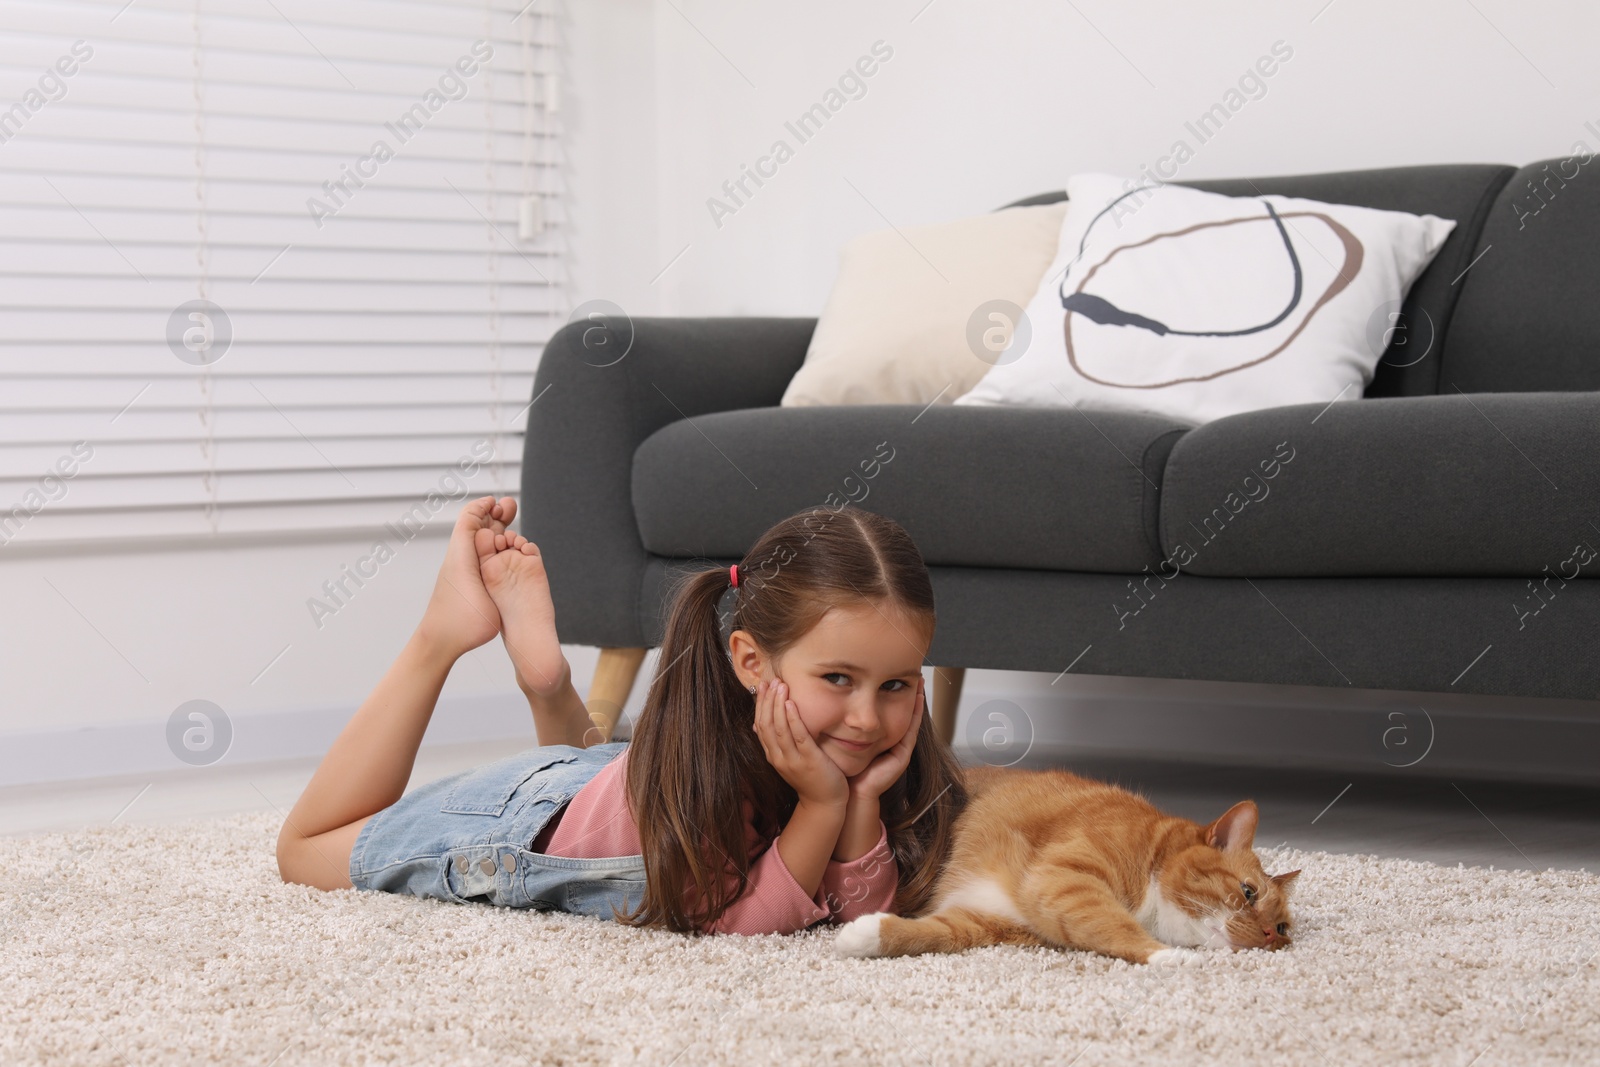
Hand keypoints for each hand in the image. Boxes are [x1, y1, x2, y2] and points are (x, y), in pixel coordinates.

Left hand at [417, 496, 513, 659]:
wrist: (443, 642)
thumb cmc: (460, 617)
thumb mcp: (467, 573)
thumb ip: (473, 542)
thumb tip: (485, 523)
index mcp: (463, 553)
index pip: (469, 519)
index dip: (483, 506)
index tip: (498, 502)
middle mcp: (464, 558)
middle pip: (478, 527)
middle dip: (494, 514)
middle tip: (510, 507)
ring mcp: (467, 572)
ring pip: (482, 542)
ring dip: (497, 529)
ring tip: (512, 523)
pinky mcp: (471, 584)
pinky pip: (485, 558)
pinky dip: (496, 548)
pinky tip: (509, 551)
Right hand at [752, 679, 847, 808]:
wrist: (824, 803)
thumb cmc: (811, 778)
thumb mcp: (790, 760)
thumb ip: (778, 744)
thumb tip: (762, 725)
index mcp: (773, 756)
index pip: (760, 726)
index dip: (760, 705)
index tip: (762, 686)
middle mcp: (778, 757)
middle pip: (766, 724)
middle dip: (767, 700)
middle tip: (771, 681)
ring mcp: (792, 760)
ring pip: (779, 728)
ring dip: (777, 705)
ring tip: (780, 685)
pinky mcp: (809, 760)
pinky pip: (798, 736)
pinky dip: (792, 719)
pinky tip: (790, 704)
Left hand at [847, 675, 924, 800]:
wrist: (850, 792)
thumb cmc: (842, 767)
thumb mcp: (839, 738)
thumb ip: (838, 723)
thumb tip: (825, 700)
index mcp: (877, 738)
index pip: (886, 710)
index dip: (890, 693)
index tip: (892, 673)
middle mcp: (890, 742)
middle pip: (901, 712)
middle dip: (906, 693)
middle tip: (911, 673)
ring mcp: (898, 749)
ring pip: (910, 718)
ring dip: (916, 700)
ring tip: (919, 681)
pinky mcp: (902, 755)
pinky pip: (912, 730)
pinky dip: (916, 714)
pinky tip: (918, 699)